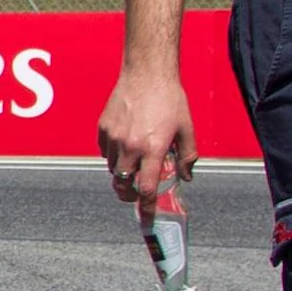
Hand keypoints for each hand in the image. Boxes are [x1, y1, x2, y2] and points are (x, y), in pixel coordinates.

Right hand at [97, 67, 194, 205]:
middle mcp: (130, 146)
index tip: (147, 217)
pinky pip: (105, 152)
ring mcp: (113, 137)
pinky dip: (113, 156)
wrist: (147, 73)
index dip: (147, 207)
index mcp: (153, 149)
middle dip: (128, 194)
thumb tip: (186, 176)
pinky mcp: (103, 128)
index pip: (148, 188)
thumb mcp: (187, 128)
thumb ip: (188, 156)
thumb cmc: (169, 98)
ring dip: (123, 173)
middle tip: (135, 195)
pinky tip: (124, 146)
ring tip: (134, 164)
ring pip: (113, 169)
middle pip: (123, 184)